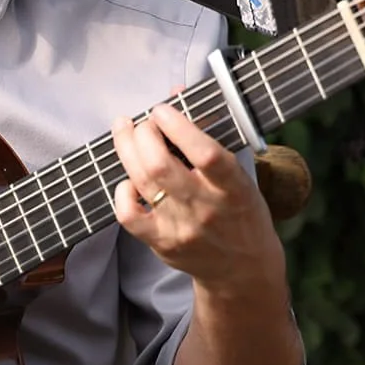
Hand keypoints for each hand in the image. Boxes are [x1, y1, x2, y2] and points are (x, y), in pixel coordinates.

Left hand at [110, 104, 284, 293]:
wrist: (243, 271)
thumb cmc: (241, 213)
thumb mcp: (239, 174)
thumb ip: (207, 134)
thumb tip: (176, 93)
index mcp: (234, 188)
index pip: (205, 154)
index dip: (178, 127)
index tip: (162, 109)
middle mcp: (206, 209)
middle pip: (160, 166)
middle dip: (142, 134)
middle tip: (140, 122)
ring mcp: (181, 228)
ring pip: (142, 183)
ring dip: (126, 149)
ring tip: (124, 131)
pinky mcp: (161, 244)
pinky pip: (128, 214)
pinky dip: (122, 190)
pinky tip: (128, 177)